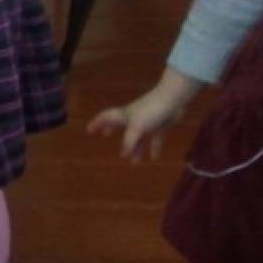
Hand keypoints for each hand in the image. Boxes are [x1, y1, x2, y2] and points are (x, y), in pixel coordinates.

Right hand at [87, 68, 201, 161]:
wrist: (172, 100)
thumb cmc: (151, 110)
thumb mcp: (137, 127)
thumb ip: (129, 141)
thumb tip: (123, 154)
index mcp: (124, 115)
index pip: (106, 117)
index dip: (97, 123)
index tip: (89, 130)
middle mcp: (133, 118)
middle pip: (119, 124)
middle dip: (112, 129)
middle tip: (105, 135)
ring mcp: (146, 121)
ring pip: (138, 137)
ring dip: (135, 148)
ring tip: (134, 162)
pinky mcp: (159, 125)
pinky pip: (154, 138)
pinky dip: (153, 147)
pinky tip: (154, 157)